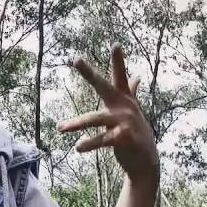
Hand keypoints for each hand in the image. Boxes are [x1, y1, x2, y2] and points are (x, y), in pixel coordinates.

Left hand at [57, 45, 158, 187]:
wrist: (146, 161)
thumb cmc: (135, 134)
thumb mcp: (133, 111)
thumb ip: (131, 93)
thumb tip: (137, 77)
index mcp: (125, 100)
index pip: (120, 76)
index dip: (118, 60)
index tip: (116, 44)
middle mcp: (125, 107)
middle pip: (104, 86)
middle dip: (90, 73)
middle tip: (77, 60)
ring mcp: (126, 121)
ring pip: (95, 118)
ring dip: (76, 123)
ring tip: (60, 128)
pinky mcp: (124, 137)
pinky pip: (102, 140)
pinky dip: (89, 143)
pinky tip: (78, 147)